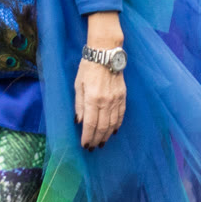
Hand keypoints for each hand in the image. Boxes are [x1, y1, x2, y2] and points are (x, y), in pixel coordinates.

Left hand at [75, 11, 125, 148]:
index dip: (87, 136)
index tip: (85, 145)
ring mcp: (116, 99)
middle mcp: (105, 101)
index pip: (90, 124)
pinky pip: (121, 114)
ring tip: (101, 142)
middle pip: (102, 126)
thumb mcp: (77, 85)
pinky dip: (117, 125)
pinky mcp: (123, 96)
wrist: (105, 54)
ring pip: (112, 123)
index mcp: (92, 98)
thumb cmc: (87, 68)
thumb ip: (78, 105)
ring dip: (107, 135)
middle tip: (93, 147)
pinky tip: (113, 131)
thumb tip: (79, 121)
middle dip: (97, 139)